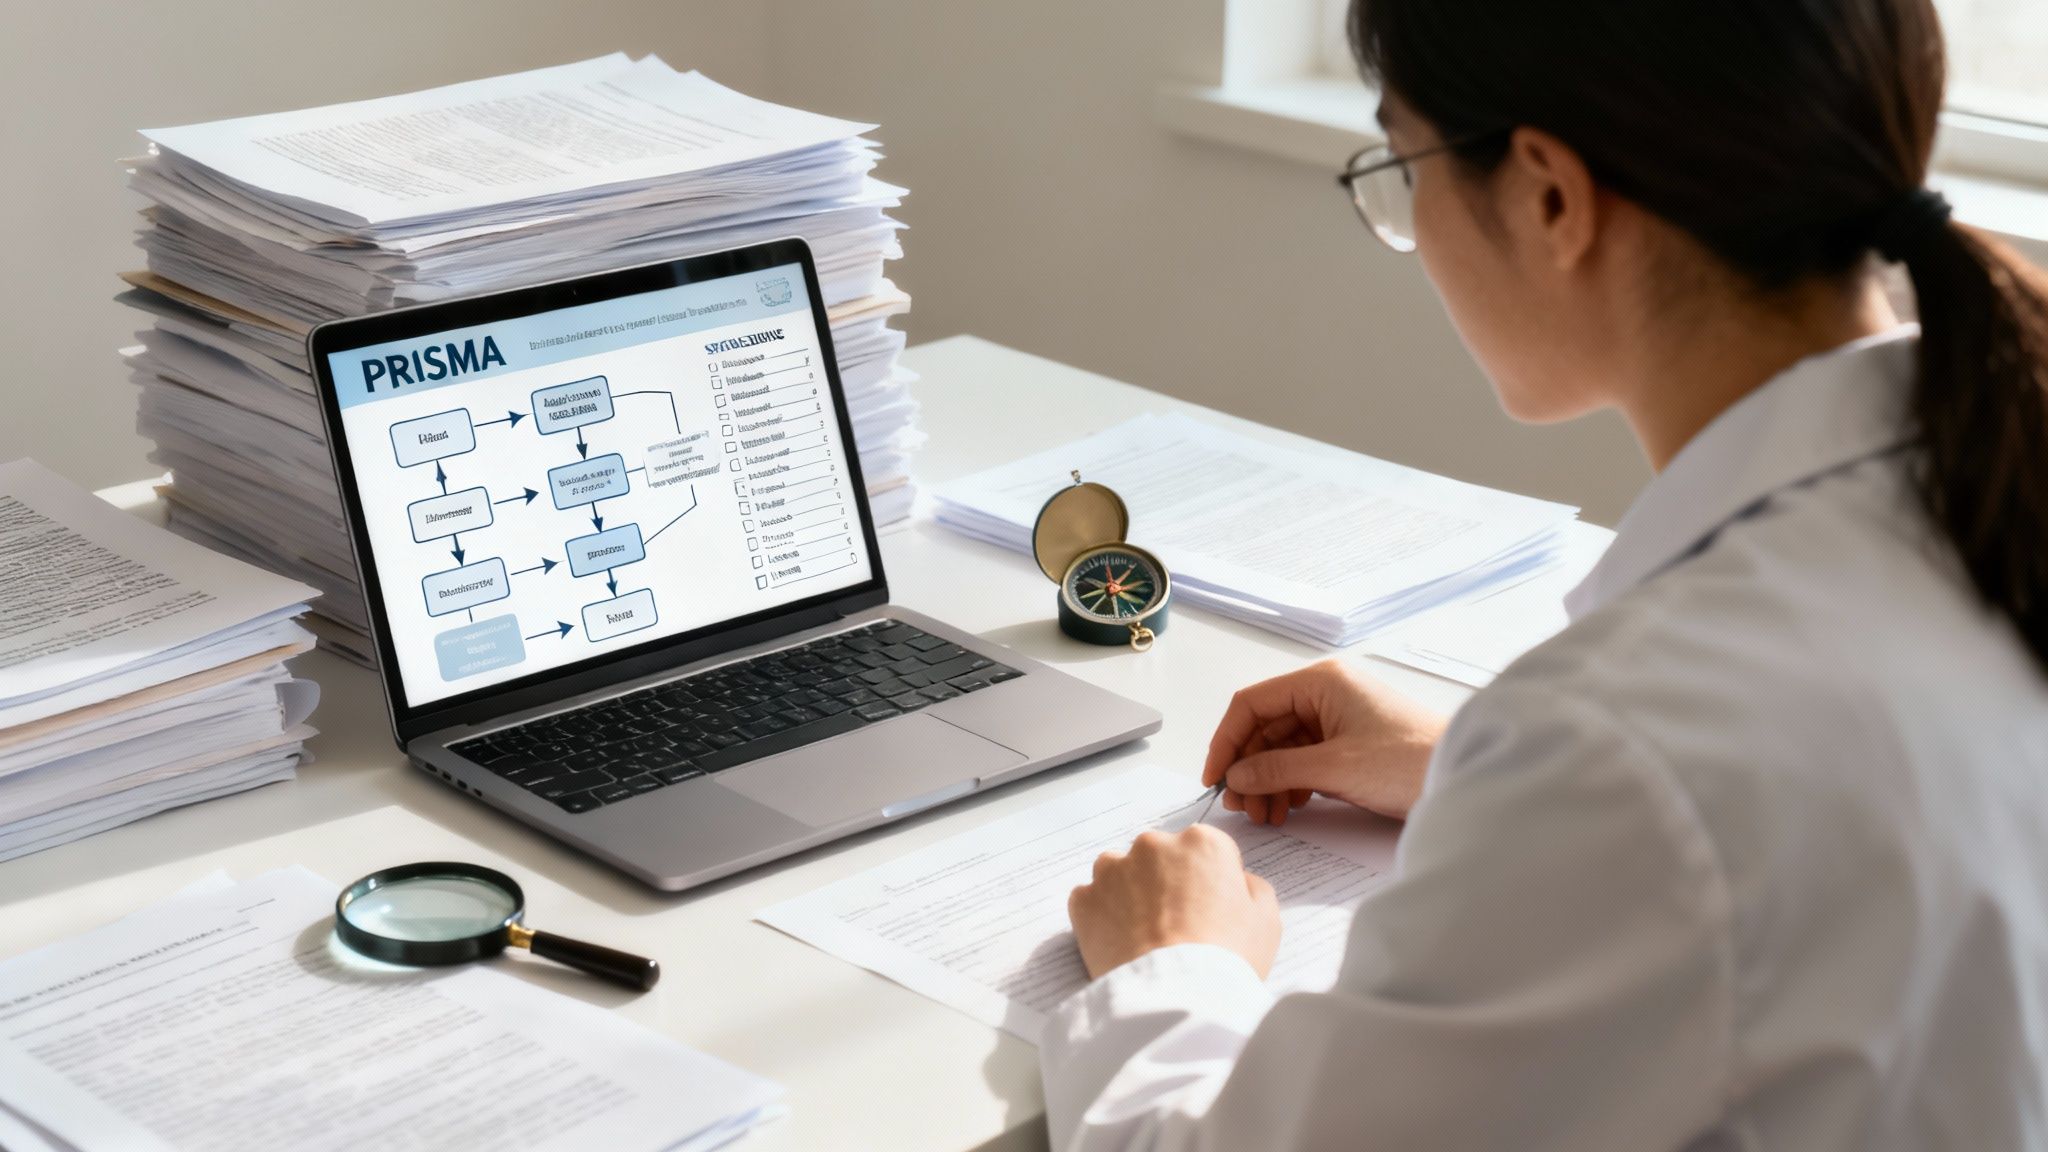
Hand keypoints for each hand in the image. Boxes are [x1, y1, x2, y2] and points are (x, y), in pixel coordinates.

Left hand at [1068, 824, 1279, 979]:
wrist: (1176, 998)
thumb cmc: (1227, 958)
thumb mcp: (1266, 920)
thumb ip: (1252, 887)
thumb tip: (1238, 882)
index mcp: (1202, 843)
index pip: (1206, 850)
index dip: (1210, 881)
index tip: (1209, 908)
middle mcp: (1154, 845)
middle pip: (1161, 857)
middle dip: (1166, 882)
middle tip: (1177, 925)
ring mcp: (1113, 870)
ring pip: (1121, 873)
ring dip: (1130, 893)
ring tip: (1146, 935)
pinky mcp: (1084, 899)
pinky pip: (1092, 901)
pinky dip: (1102, 917)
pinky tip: (1121, 944)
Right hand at [1203, 659, 1445, 825]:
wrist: (1462, 777)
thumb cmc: (1409, 761)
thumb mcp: (1334, 768)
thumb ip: (1277, 769)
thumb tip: (1235, 777)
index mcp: (1321, 682)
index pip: (1252, 704)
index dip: (1227, 741)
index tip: (1215, 777)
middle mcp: (1326, 694)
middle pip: (1265, 728)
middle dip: (1249, 769)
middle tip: (1243, 807)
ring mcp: (1337, 719)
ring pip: (1282, 748)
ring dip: (1268, 781)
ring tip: (1266, 815)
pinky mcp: (1349, 744)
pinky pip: (1304, 760)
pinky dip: (1290, 784)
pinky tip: (1288, 808)